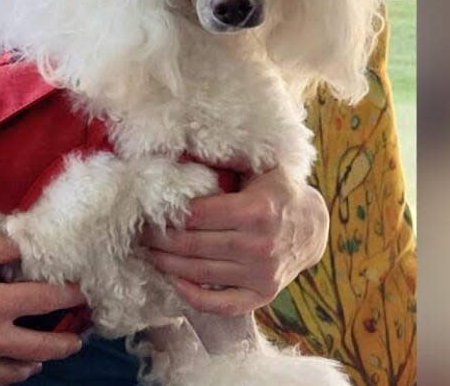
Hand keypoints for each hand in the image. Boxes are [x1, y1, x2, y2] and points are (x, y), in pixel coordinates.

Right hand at [0, 230, 83, 385]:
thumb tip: (14, 246)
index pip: (43, 300)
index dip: (68, 295)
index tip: (81, 291)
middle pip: (42, 346)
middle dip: (67, 341)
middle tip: (79, 335)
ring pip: (18, 372)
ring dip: (38, 361)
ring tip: (47, 354)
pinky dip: (5, 374)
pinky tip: (5, 367)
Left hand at [139, 163, 328, 315]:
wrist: (312, 225)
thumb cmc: (276, 189)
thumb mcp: (259, 164)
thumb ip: (227, 155)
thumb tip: (184, 143)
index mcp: (257, 209)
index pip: (197, 215)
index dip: (167, 213)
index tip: (145, 209)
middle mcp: (260, 245)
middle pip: (193, 245)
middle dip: (159, 239)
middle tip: (137, 232)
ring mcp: (263, 274)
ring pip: (201, 273)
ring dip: (167, 265)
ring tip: (147, 252)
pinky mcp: (264, 295)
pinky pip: (224, 305)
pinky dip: (196, 299)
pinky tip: (175, 283)